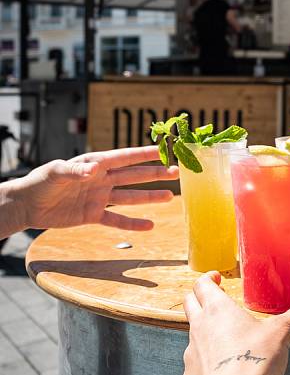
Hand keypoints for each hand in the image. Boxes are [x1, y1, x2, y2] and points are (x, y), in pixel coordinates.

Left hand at [13, 146, 178, 230]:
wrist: (27, 205)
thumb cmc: (40, 182)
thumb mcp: (56, 173)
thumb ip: (76, 170)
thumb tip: (94, 170)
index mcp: (95, 163)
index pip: (125, 157)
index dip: (145, 154)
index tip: (165, 150)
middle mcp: (101, 179)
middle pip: (134, 176)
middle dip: (155, 174)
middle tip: (176, 171)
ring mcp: (99, 197)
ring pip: (130, 197)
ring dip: (150, 196)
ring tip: (171, 196)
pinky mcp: (93, 215)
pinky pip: (117, 219)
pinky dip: (133, 223)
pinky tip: (149, 225)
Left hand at [183, 272, 289, 374]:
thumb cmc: (253, 360)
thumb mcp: (280, 335)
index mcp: (217, 309)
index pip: (201, 284)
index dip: (208, 278)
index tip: (216, 278)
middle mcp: (199, 326)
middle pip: (188, 303)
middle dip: (198, 298)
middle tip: (213, 300)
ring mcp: (191, 352)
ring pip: (191, 333)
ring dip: (204, 332)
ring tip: (223, 340)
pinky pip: (195, 363)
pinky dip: (205, 362)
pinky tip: (220, 370)